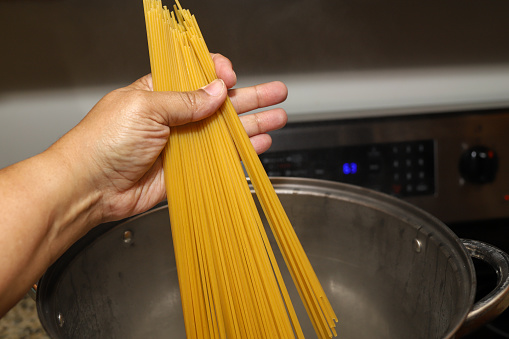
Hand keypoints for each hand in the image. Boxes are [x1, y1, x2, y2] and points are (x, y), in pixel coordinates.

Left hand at [51, 54, 287, 223]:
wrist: (90, 188)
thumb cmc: (103, 142)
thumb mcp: (144, 108)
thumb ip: (184, 101)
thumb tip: (216, 91)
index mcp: (159, 93)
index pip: (197, 76)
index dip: (218, 73)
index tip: (231, 76)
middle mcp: (174, 117)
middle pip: (220, 103)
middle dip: (250, 96)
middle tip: (277, 92)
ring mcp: (183, 144)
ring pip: (226, 130)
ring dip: (253, 123)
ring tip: (278, 117)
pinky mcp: (188, 169)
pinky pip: (221, 158)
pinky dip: (241, 151)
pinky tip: (259, 144)